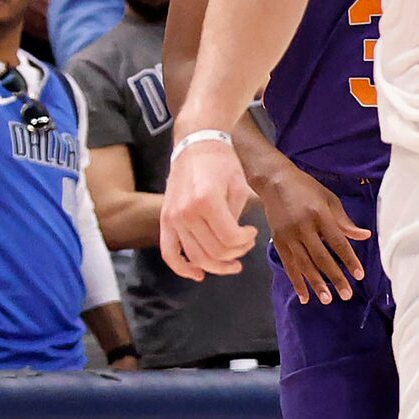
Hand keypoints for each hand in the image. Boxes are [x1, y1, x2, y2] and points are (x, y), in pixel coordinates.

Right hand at [162, 136, 260, 278]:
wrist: (195, 143)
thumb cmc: (221, 162)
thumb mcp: (239, 186)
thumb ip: (236, 217)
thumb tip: (235, 241)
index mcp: (207, 201)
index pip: (230, 239)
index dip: (246, 241)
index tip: (252, 233)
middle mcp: (186, 213)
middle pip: (215, 252)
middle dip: (236, 254)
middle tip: (246, 245)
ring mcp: (173, 218)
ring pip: (196, 257)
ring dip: (217, 265)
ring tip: (232, 263)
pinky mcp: (165, 220)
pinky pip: (169, 253)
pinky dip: (183, 268)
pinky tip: (199, 275)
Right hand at [258, 159, 370, 303]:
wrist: (274, 181)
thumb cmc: (306, 188)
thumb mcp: (329, 199)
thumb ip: (344, 221)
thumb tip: (364, 236)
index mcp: (319, 214)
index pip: (338, 242)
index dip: (349, 260)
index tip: (359, 275)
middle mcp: (303, 227)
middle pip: (321, 257)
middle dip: (334, 277)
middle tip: (346, 294)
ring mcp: (288, 236)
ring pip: (304, 265)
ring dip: (316, 284)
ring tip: (327, 300)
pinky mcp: (278, 242)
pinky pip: (289, 266)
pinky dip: (296, 282)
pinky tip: (305, 297)